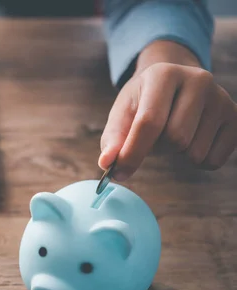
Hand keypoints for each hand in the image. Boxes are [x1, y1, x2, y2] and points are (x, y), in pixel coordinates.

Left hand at [99, 41, 236, 180]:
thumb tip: (107, 164)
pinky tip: (191, 140)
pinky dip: (196, 161)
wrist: (173, 83)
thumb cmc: (142, 102)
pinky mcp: (235, 116)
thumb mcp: (122, 113)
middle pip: (175, 139)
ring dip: (176, 154)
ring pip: (194, 152)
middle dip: (158, 148)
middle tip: (154, 135)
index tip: (119, 172)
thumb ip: (113, 139)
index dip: (133, 152)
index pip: (150, 121)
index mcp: (163, 74)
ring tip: (172, 133)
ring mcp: (221, 97)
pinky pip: (213, 160)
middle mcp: (198, 80)